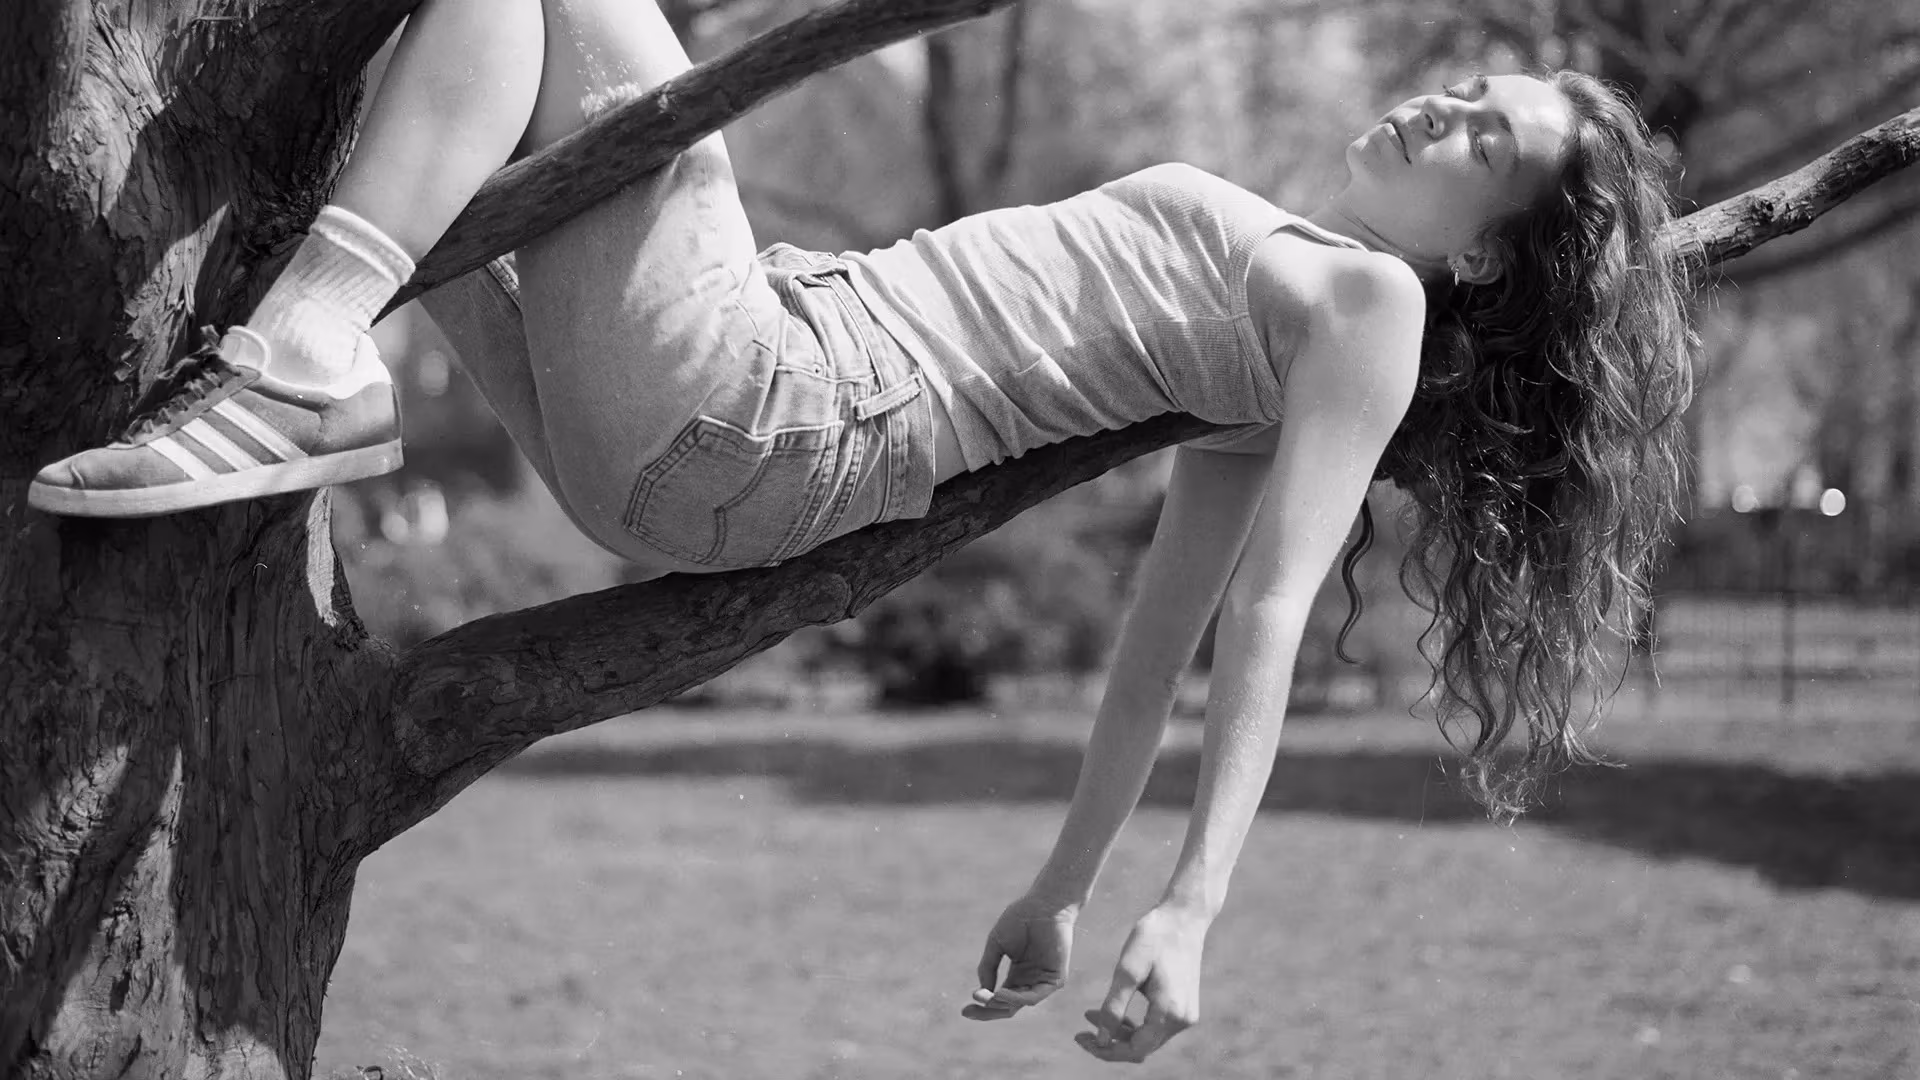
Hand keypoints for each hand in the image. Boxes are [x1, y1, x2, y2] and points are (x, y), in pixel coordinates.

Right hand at [962, 894, 1077, 1020]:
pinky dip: (1017, 998)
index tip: (964, 1010)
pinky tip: (1000, 993)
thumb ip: (988, 967)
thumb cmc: (1021, 919)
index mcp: (1017, 974)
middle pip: (1008, 1006)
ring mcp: (1043, 981)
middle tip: (968, 1012)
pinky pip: (1034, 996)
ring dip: (1000, 1004)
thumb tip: (981, 993)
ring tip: (984, 999)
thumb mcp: (997, 944)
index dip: (982, 1006)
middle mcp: (1030, 981)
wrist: (1043, 905)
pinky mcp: (1055, 979)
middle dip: (988, 1011)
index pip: (999, 998)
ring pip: (1019, 1003)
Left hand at [1075, 904, 1207, 1062]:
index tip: (1079, 1038)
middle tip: (1080, 1030)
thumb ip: (1114, 1008)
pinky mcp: (1183, 1007)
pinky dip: (1133, 1024)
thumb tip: (1102, 1040)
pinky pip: (1155, 1027)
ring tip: (1090, 1015)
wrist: (1184, 916)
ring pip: (1147, 1039)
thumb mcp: (1127, 970)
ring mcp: (1186, 1015)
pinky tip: (1112, 1011)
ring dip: (1119, 1033)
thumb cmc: (1154, 937)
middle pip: (1141, 1048)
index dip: (1105, 1050)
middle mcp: (1182, 1020)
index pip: (1134, 1049)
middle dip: (1109, 1042)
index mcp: (1170, 1013)